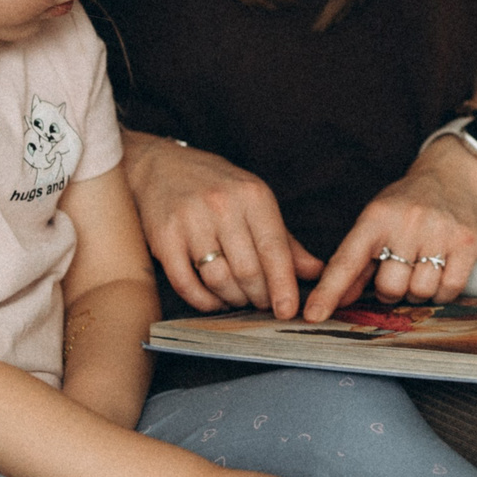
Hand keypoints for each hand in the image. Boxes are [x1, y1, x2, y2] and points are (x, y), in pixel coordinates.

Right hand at [127, 133, 322, 317]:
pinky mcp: (163, 238)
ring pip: (219, 279)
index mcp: (252, 196)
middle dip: (259, 296)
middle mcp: (222, 206)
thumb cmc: (216, 186)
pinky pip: (186, 283)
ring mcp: (190, 221)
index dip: (283, 285)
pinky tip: (214, 300)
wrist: (160, 166)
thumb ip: (285, 240)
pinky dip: (203, 301)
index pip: (274, 249)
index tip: (289, 310)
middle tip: (263, 304)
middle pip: (248, 270)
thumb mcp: (255, 201)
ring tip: (240, 299)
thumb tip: (315, 272)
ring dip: (233, 299)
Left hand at [305, 142, 476, 318]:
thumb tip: (335, 302)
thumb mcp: (375, 222)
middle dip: (390, 289)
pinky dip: (441, 291)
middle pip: (389, 287)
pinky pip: (449, 290)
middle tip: (397, 270)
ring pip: (420, 292)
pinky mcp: (468, 244)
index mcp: (377, 218)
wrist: (452, 175)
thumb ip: (355, 262)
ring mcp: (440, 233)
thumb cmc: (407, 204)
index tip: (313, 315)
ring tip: (420, 267)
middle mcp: (408, 223)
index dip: (328, 292)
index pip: (347, 261)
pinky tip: (439, 272)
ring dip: (417, 290)